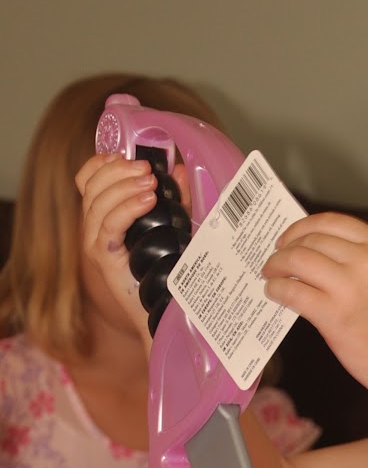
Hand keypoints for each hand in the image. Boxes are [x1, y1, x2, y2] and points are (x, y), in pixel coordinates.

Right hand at [75, 153, 190, 341]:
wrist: (164, 311)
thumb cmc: (168, 271)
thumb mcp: (174, 226)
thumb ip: (176, 198)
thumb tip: (180, 170)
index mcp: (105, 215)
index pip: (88, 179)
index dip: (102, 162)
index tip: (128, 155)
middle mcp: (94, 227)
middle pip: (92, 186)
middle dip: (118, 170)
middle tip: (148, 169)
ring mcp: (97, 244)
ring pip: (97, 203)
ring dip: (125, 186)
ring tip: (152, 183)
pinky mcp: (105, 259)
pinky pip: (108, 227)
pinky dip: (127, 209)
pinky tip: (148, 201)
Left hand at [262, 213, 367, 408]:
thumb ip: (362, 262)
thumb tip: (316, 256)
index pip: (332, 222)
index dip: (303, 227)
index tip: (290, 238)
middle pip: (312, 240)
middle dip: (286, 248)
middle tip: (275, 260)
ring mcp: (351, 287)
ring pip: (298, 260)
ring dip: (276, 266)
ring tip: (271, 276)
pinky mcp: (335, 315)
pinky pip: (294, 292)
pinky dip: (278, 289)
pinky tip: (276, 294)